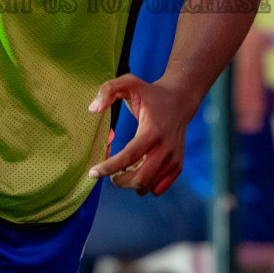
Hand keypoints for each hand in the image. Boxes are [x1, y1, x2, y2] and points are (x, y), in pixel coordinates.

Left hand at [87, 74, 191, 195]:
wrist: (180, 100)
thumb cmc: (151, 93)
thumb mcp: (129, 83)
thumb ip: (108, 90)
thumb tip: (93, 108)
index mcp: (152, 130)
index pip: (129, 156)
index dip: (108, 167)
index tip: (92, 173)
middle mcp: (165, 148)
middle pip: (140, 179)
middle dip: (119, 181)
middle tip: (110, 174)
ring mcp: (173, 159)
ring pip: (147, 187)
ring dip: (131, 183)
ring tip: (126, 168)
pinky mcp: (178, 166)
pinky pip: (157, 189)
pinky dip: (145, 185)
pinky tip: (140, 170)